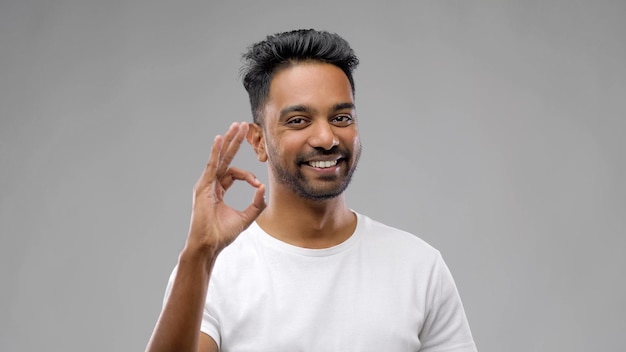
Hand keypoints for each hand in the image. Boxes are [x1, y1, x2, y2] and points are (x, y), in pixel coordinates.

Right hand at [185, 122, 265, 266]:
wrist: (209, 245)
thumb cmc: (222, 234)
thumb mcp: (246, 218)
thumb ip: (257, 204)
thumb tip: (263, 188)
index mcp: (219, 189)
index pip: (234, 173)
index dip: (248, 176)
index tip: (256, 184)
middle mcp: (211, 184)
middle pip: (225, 158)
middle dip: (235, 142)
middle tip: (242, 125)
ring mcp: (206, 184)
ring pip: (220, 158)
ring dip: (229, 141)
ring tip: (236, 126)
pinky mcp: (203, 187)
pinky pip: (212, 165)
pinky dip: (216, 152)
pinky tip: (221, 139)